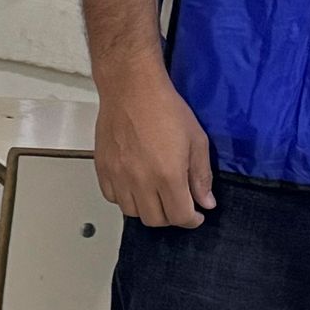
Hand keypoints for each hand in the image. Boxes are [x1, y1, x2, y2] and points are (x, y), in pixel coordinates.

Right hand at [95, 76, 215, 228]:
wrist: (132, 89)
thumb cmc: (166, 109)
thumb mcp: (197, 141)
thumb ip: (201, 176)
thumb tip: (206, 202)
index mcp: (168, 176)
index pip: (179, 216)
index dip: (192, 220)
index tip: (196, 214)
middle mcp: (141, 181)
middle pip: (155, 220)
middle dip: (171, 216)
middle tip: (178, 203)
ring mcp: (118, 176)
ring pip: (132, 212)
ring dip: (147, 209)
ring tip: (155, 195)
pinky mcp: (103, 168)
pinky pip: (112, 197)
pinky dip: (125, 198)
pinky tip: (134, 185)